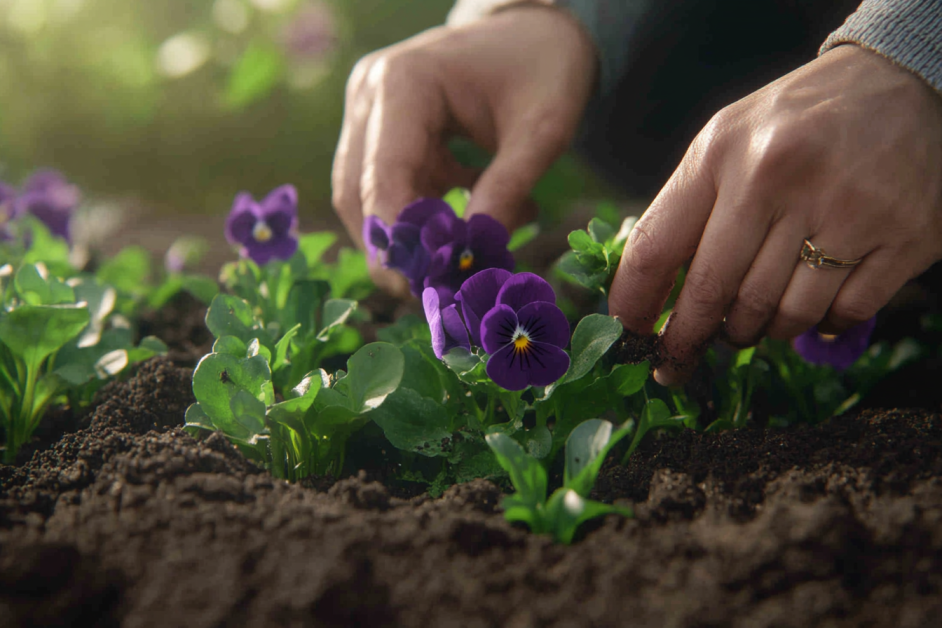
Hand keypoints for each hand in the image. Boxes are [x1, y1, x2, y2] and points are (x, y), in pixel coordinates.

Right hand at [331, 6, 596, 292]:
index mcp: (403, 83)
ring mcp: (370, 110)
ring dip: (407, 238)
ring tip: (458, 267)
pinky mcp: (382, 128)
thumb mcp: (542, 130)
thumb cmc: (545, 68)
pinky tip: (471, 225)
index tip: (422, 287)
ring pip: (365, 196)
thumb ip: (507, 189)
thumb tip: (475, 254)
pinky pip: (387, 186)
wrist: (536, 28)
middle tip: (433, 295)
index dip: (397, 239)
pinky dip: (422, 217)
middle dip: (393, 249)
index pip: (382, 176)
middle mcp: (371, 94)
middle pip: (357, 192)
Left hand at [608, 45, 941, 384]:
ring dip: (757, 332)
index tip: (629, 335)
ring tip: (750, 323)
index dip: (633, 304)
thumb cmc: (796, 122)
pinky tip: (812, 310)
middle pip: (713, 293)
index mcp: (722, 152)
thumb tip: (649, 291)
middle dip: (687, 339)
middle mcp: (777, 178)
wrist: (901, 81)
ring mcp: (844, 208)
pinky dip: (820, 325)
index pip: (656, 248)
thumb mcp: (726, 139)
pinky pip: (842, 314)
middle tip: (676, 361)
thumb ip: (687, 206)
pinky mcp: (902, 236)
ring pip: (779, 315)